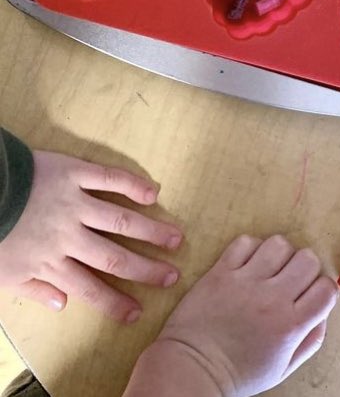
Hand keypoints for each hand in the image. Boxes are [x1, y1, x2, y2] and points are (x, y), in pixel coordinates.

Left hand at [0, 151, 182, 322]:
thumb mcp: (4, 274)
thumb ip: (34, 289)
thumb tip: (63, 304)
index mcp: (51, 262)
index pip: (90, 288)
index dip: (115, 302)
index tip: (138, 312)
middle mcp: (70, 236)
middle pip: (113, 257)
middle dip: (145, 269)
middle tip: (172, 276)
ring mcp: (75, 203)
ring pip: (120, 220)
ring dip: (149, 230)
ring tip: (176, 238)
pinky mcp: (74, 173)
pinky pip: (109, 178)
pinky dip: (132, 185)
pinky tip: (153, 193)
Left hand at [134, 236, 337, 396]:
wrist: (192, 369)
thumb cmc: (238, 373)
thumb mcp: (282, 369)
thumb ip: (310, 342)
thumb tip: (323, 312)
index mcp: (290, 326)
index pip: (326, 289)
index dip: (323, 289)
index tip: (311, 294)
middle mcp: (272, 299)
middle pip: (308, 259)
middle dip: (305, 268)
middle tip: (290, 280)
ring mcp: (245, 282)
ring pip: (279, 244)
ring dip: (279, 255)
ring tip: (268, 270)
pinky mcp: (221, 272)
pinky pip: (246, 242)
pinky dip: (250, 249)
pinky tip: (246, 266)